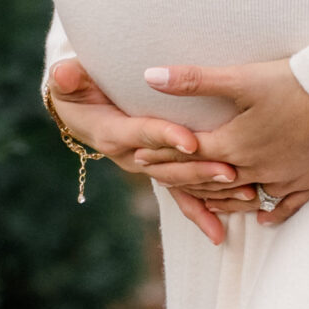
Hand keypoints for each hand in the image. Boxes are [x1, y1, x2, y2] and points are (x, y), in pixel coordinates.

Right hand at [47, 57, 259, 246]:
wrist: (81, 111)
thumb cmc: (77, 91)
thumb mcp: (70, 81)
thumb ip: (69, 78)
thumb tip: (63, 75)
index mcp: (112, 133)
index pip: (142, 135)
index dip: (165, 138)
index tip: (191, 141)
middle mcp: (131, 156)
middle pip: (169, 166)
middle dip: (200, 170)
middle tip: (230, 172)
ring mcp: (146, 167)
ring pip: (179, 183)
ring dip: (211, 191)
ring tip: (245, 194)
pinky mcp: (159, 171)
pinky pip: (180, 195)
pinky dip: (200, 213)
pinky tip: (221, 232)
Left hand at [139, 60, 308, 226]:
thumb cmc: (298, 82)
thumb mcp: (243, 78)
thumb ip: (195, 80)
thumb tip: (149, 76)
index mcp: (236, 144)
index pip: (188, 153)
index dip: (161, 154)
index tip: (139, 155)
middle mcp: (256, 168)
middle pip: (211, 180)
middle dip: (181, 178)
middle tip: (157, 178)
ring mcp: (285, 178)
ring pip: (242, 197)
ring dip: (217, 199)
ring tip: (199, 198)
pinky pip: (285, 205)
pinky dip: (269, 212)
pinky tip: (260, 217)